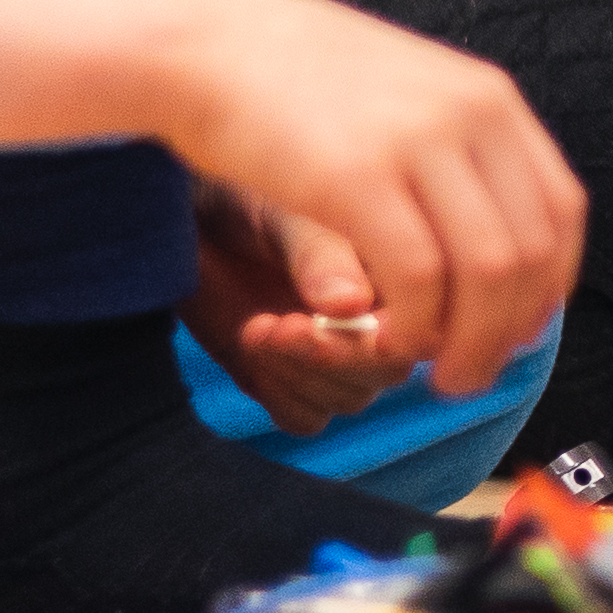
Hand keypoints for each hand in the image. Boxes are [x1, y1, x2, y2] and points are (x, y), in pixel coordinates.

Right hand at [154, 0, 582, 405]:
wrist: (204, 47)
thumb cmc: (291, 78)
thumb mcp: (402, 94)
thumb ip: (451, 152)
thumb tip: (494, 236)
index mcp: (487, 97)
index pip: (561, 211)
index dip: (547, 287)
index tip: (517, 331)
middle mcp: (469, 115)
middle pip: (531, 252)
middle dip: (508, 332)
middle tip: (473, 374)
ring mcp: (418, 142)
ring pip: (487, 274)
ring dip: (469, 342)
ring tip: (439, 375)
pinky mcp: (358, 176)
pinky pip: (417, 278)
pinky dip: (413, 326)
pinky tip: (388, 341)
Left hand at [182, 186, 417, 436]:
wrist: (189, 216)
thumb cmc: (242, 195)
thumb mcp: (281, 213)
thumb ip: (319, 254)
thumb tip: (353, 305)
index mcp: (397, 266)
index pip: (423, 322)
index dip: (383, 334)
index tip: (328, 317)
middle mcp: (378, 314)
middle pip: (390, 369)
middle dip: (332, 356)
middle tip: (279, 325)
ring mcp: (337, 351)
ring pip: (348, 397)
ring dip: (298, 373)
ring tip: (255, 328)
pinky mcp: (293, 380)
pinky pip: (306, 418)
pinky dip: (278, 394)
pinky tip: (251, 347)